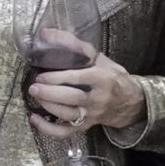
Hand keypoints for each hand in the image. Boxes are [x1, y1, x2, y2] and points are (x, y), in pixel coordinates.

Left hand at [28, 48, 144, 136]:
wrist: (131, 101)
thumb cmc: (110, 75)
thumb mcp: (98, 58)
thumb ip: (74, 45)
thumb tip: (45, 33)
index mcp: (102, 78)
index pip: (79, 78)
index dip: (58, 77)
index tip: (41, 75)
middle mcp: (98, 98)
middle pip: (73, 98)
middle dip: (50, 94)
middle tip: (34, 87)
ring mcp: (92, 114)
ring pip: (69, 114)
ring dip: (49, 107)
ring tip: (35, 96)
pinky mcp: (86, 126)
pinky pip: (66, 132)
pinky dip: (49, 129)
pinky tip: (35, 119)